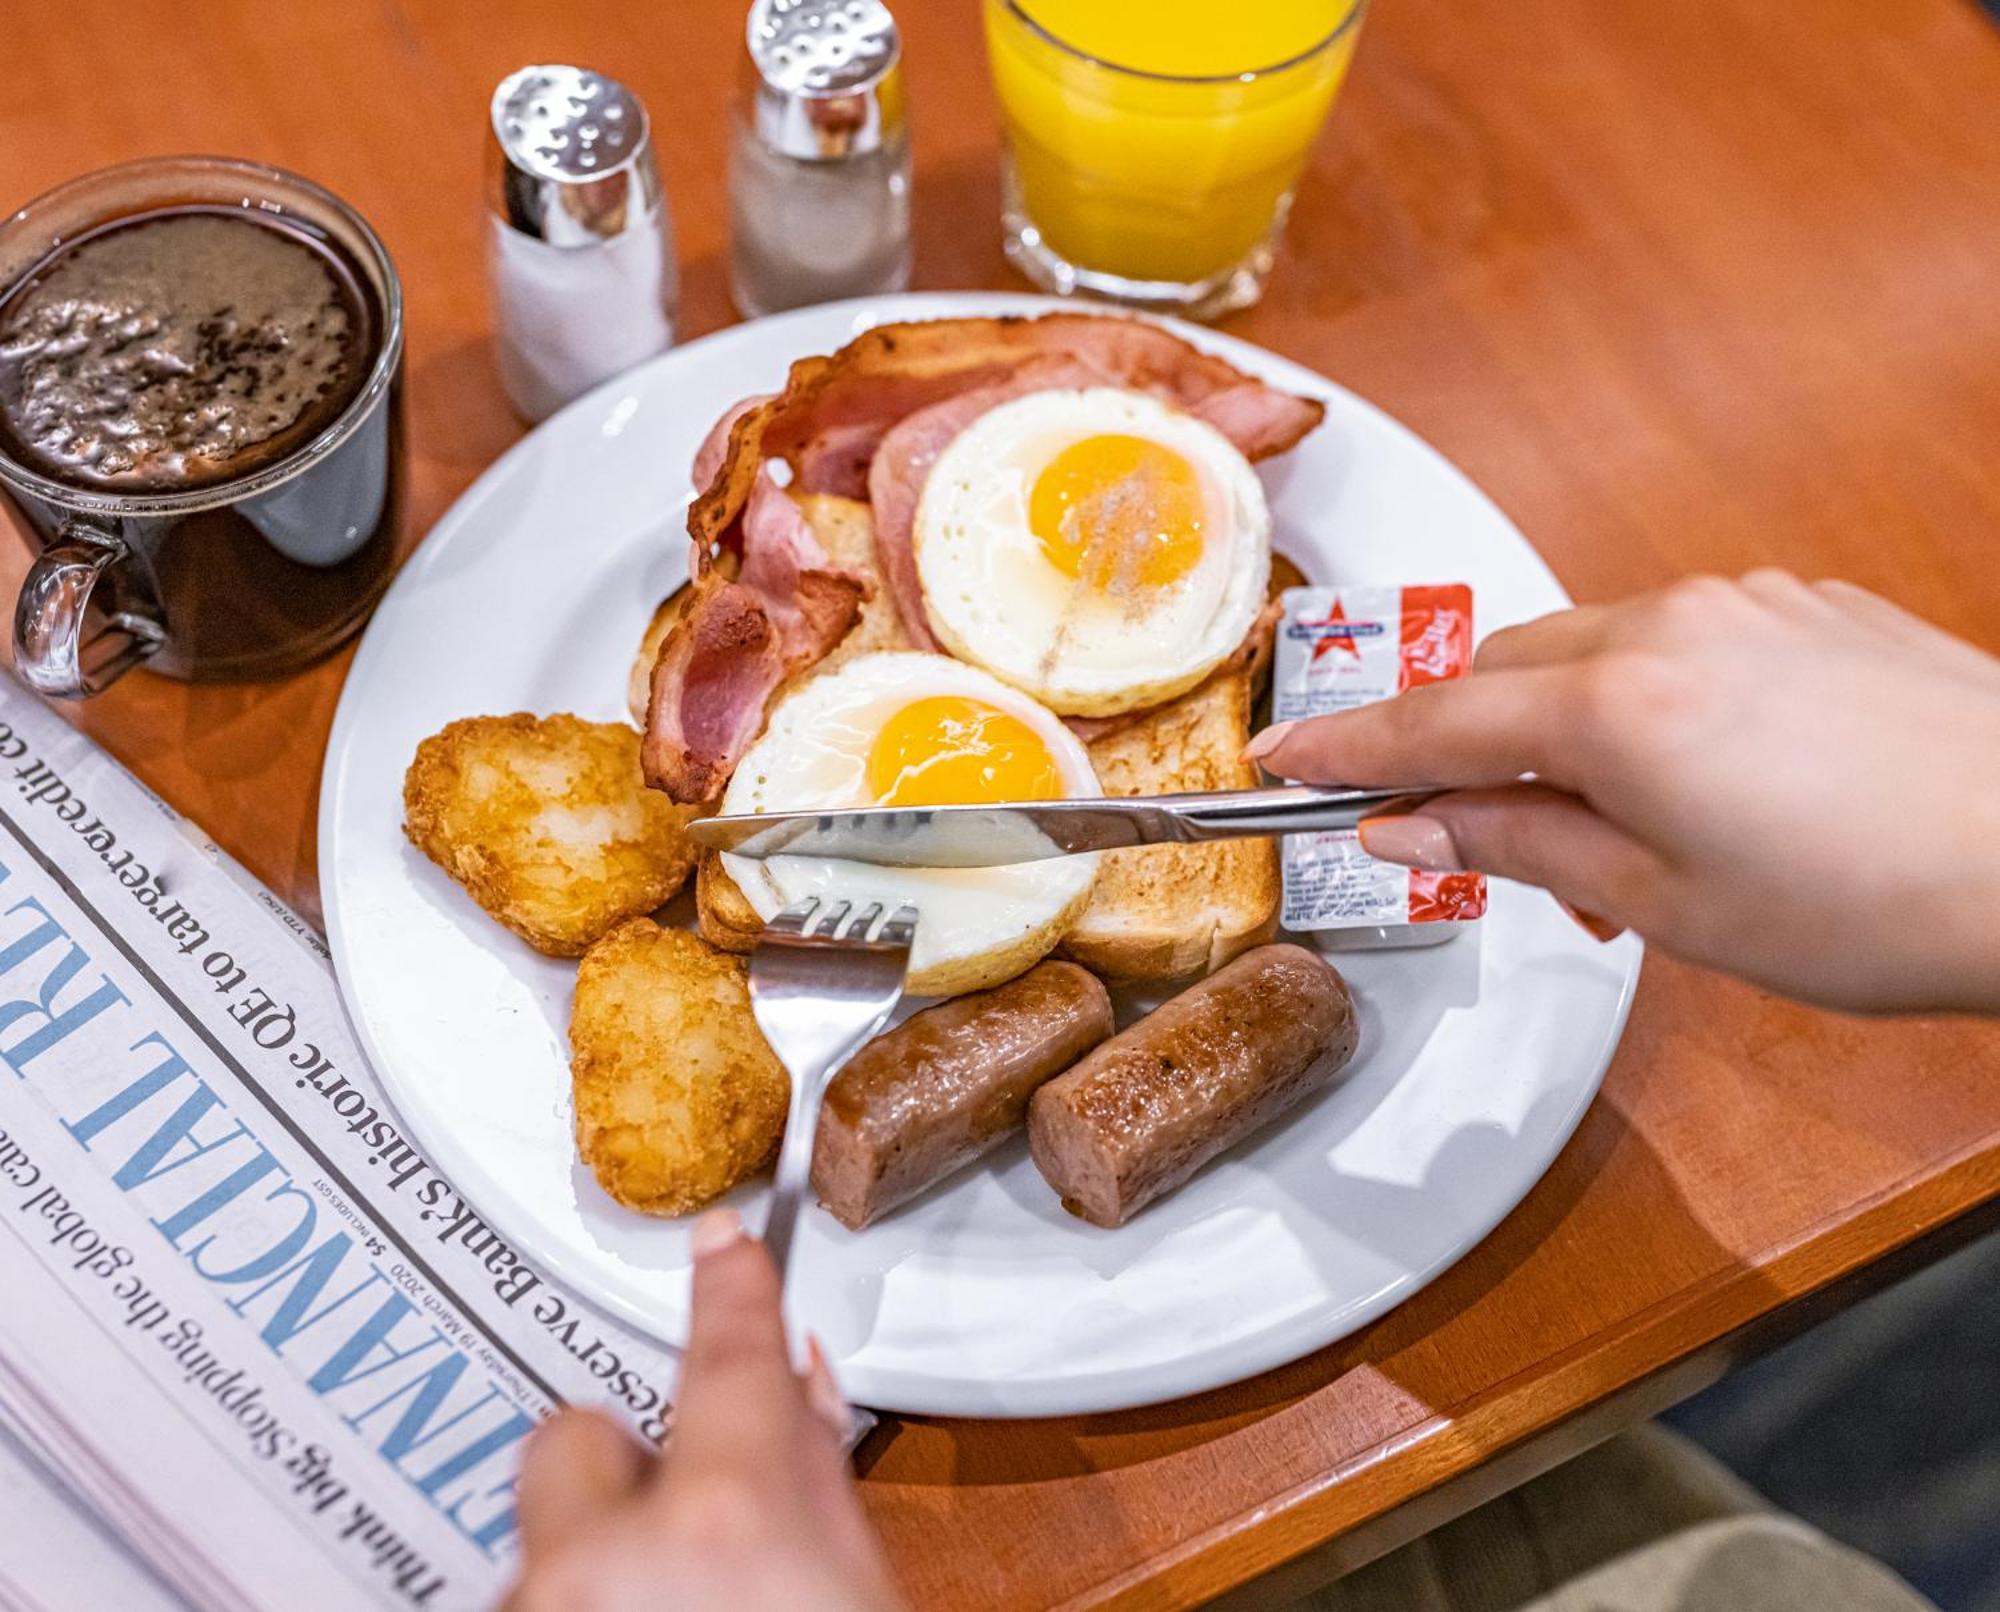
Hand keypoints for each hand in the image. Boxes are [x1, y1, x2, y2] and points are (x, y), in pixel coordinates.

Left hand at [505, 1211, 905, 1611]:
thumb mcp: (856, 1585)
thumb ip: (815, 1480)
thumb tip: (792, 1403)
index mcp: (723, 1520)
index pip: (729, 1355)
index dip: (732, 1286)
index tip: (724, 1243)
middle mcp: (607, 1557)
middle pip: (582, 1430)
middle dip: (629, 1459)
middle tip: (691, 1517)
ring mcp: (545, 1604)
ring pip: (549, 1524)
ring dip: (601, 1548)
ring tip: (668, 1604)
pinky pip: (528, 1587)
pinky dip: (576, 1600)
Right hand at [1247, 571, 1999, 1013]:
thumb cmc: (1884, 898)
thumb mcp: (1664, 901)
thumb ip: (1518, 844)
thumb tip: (1414, 824)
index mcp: (1618, 701)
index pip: (1432, 720)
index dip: (1344, 746)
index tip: (1281, 756)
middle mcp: (1673, 622)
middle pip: (1503, 671)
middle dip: (1468, 751)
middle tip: (1471, 845)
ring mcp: (1747, 603)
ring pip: (1589, 652)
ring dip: (1562, 734)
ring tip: (1618, 845)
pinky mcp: (1807, 608)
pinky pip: (1675, 639)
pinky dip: (1643, 703)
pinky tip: (1696, 784)